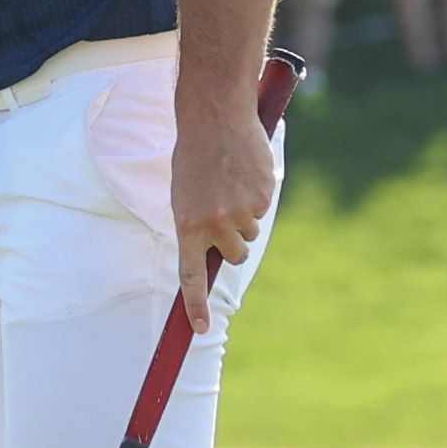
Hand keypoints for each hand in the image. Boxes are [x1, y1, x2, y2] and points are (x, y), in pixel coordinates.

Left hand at [169, 80, 282, 329]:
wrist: (214, 118)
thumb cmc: (194, 158)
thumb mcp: (184, 196)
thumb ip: (196, 228)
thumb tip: (215, 256)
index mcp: (186, 226)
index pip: (191, 276)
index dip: (195, 305)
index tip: (199, 328)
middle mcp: (214, 224)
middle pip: (234, 256)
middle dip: (233, 242)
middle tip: (223, 212)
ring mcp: (240, 212)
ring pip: (250, 234)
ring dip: (244, 217)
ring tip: (231, 185)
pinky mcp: (262, 197)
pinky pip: (262, 211)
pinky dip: (256, 198)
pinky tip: (244, 174)